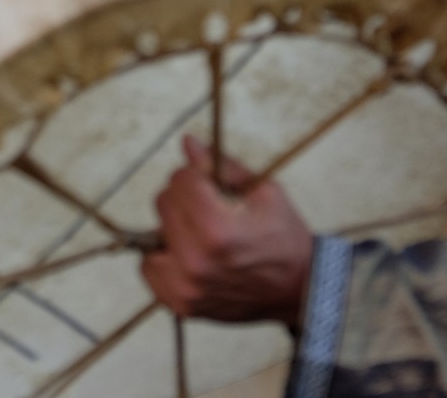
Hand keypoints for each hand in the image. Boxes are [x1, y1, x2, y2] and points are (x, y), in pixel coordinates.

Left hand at [141, 135, 313, 324]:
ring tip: (202, 234)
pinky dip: (165, 257)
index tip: (212, 182)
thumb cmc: (283, 236)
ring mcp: (185, 287)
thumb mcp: (263, 192)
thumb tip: (187, 143)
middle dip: (185, 197)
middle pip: (164, 203)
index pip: (180, 179)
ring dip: (173, 227)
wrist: (297, 290)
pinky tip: (191, 255)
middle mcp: (195, 261)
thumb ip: (221, 167)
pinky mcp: (179, 303)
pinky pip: (150, 267)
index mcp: (217, 229)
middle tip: (210, 207)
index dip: (197, 174)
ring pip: (153, 234)